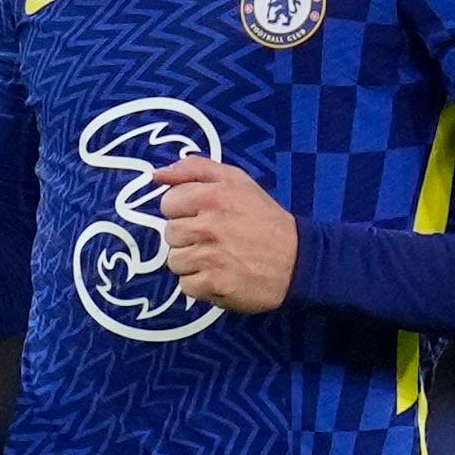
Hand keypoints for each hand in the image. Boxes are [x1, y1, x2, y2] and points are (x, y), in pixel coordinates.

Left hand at [154, 157, 297, 311]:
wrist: (298, 261)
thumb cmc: (264, 219)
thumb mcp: (237, 181)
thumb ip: (195, 170)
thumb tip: (156, 175)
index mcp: (213, 195)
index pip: (168, 203)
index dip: (183, 210)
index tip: (203, 215)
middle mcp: (209, 225)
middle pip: (170, 233)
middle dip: (188, 237)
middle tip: (215, 238)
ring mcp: (210, 257)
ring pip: (174, 261)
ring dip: (192, 262)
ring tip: (218, 257)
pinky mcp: (214, 285)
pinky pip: (186, 285)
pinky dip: (200, 284)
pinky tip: (220, 275)